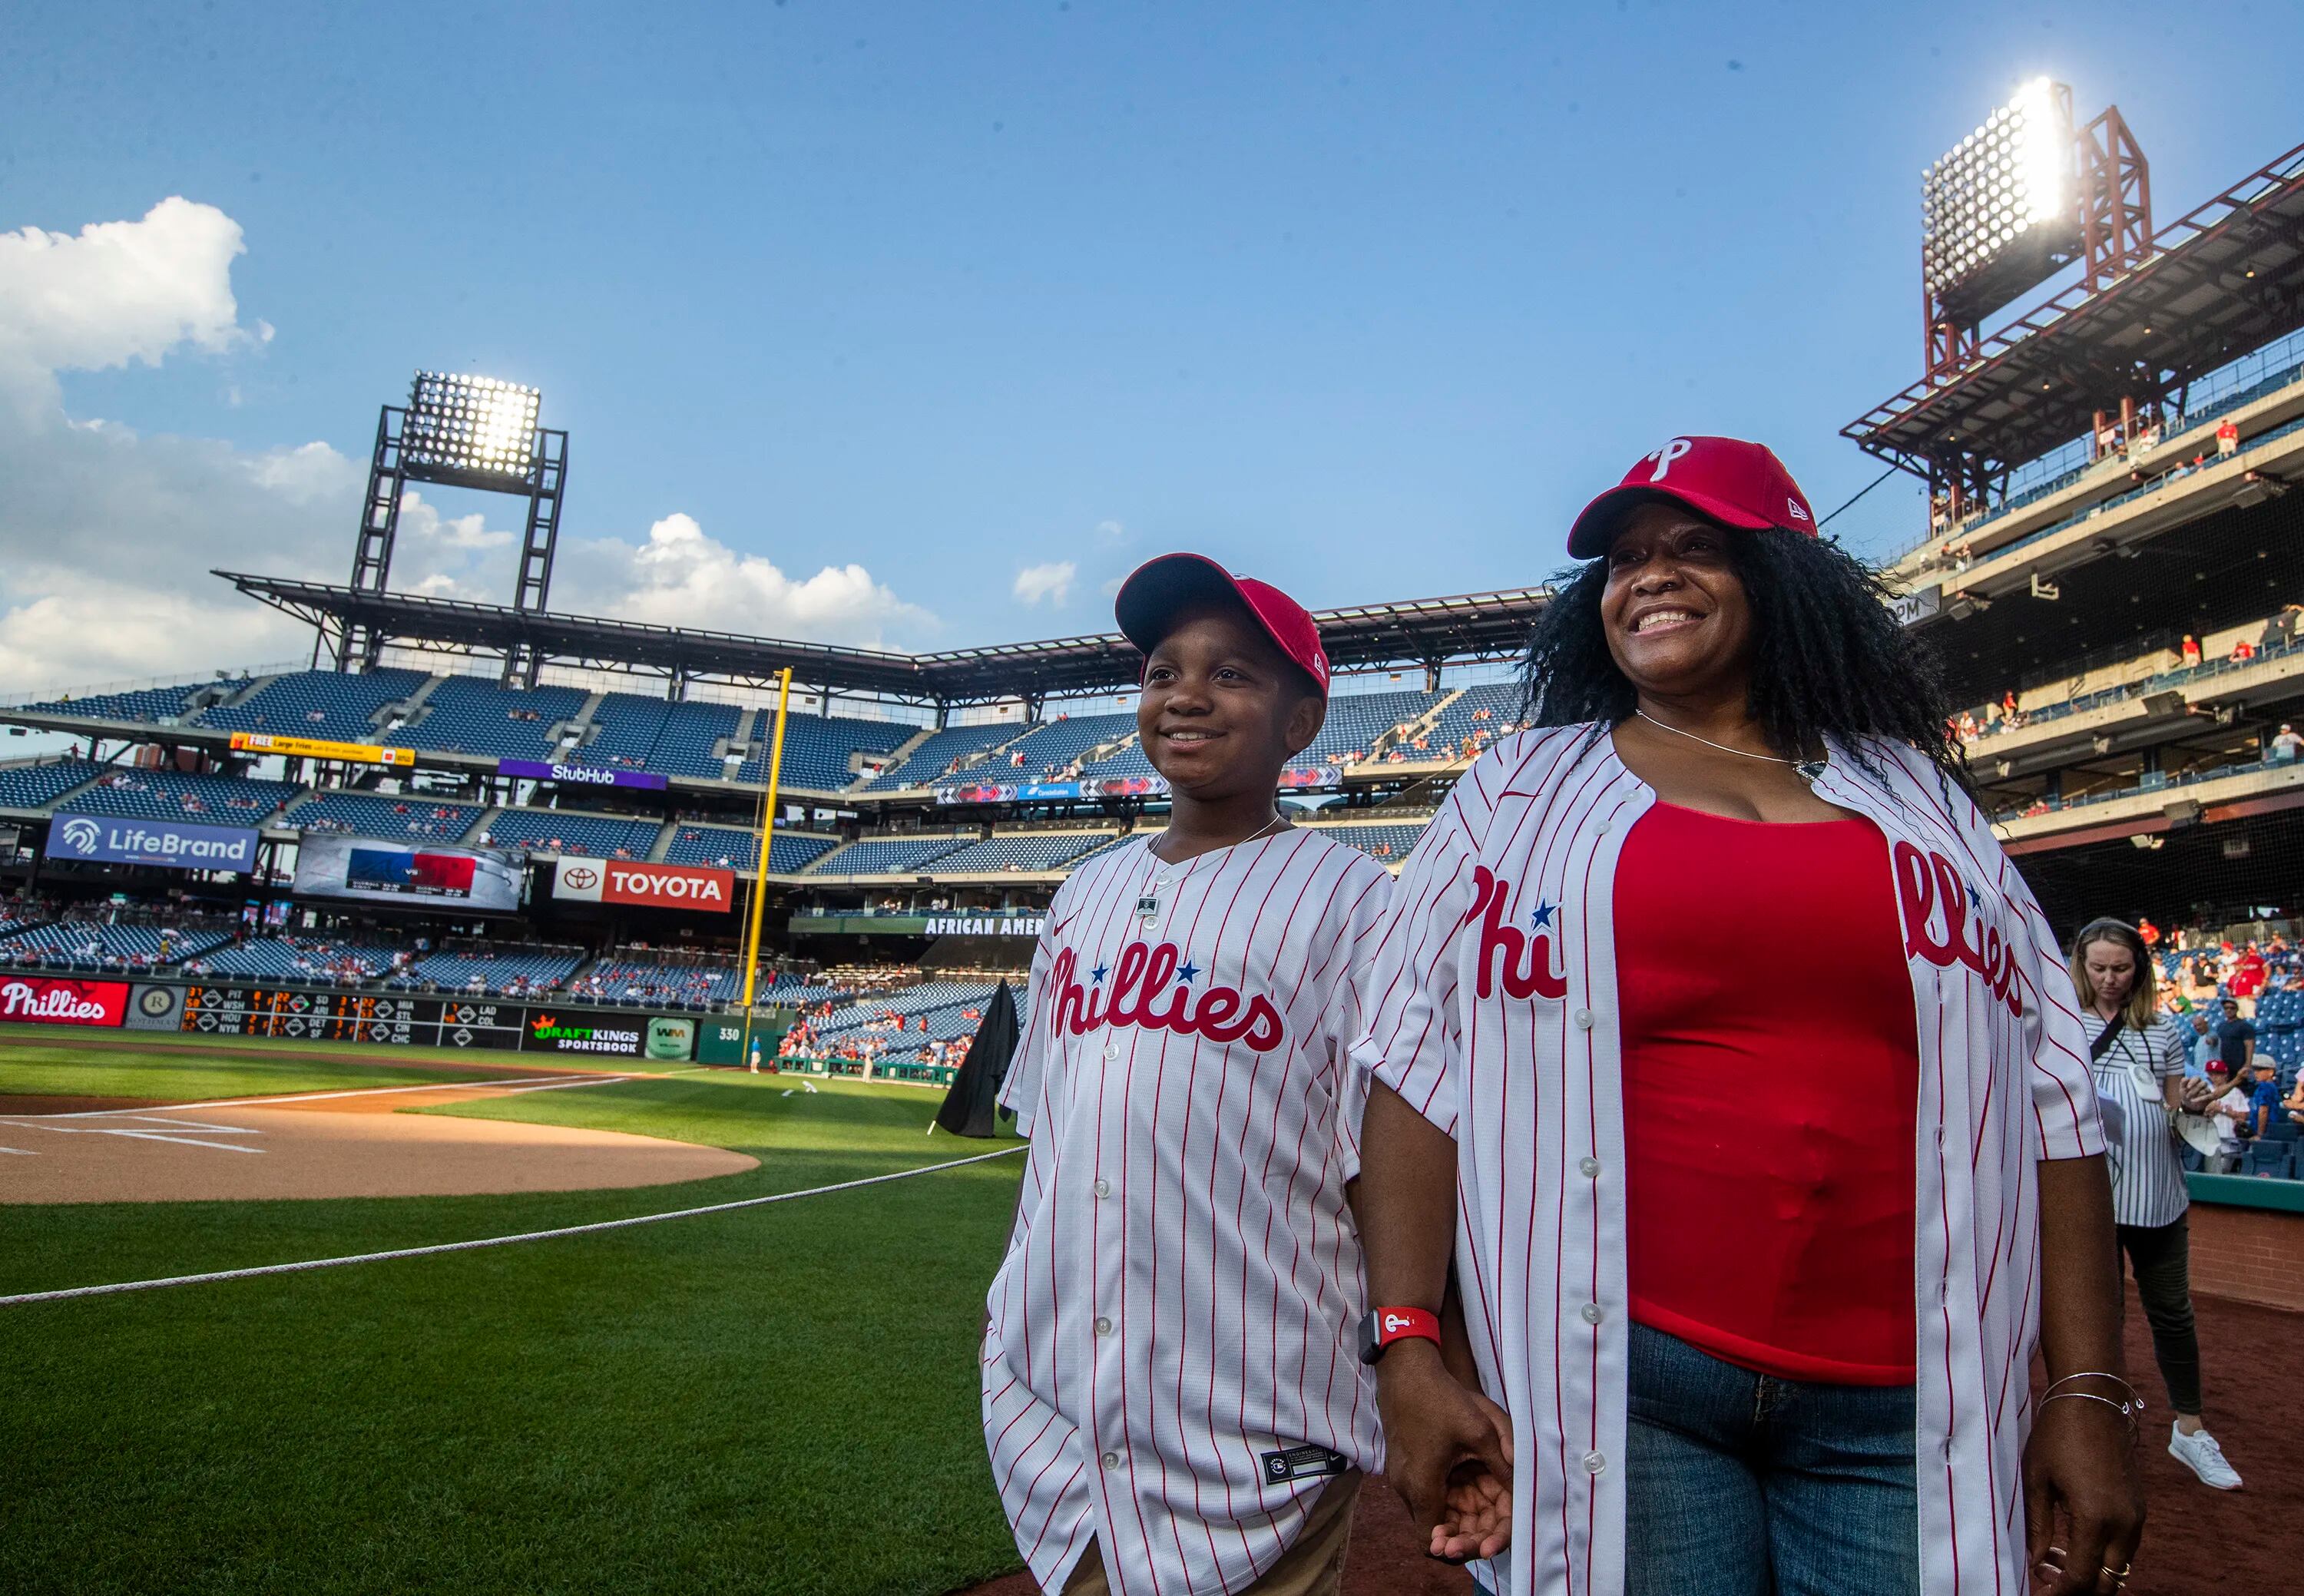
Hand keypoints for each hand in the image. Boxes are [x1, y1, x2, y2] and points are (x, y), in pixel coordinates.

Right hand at [1375, 1343, 1513, 1562]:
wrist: (1406, 1369)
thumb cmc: (1442, 1398)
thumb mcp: (1482, 1430)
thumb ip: (1503, 1465)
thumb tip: (1522, 1490)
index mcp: (1422, 1487)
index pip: (1430, 1542)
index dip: (1456, 1548)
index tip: (1480, 1542)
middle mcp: (1406, 1489)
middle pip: (1431, 1530)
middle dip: (1461, 1532)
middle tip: (1489, 1527)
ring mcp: (1401, 1477)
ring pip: (1429, 1511)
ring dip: (1454, 1512)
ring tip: (1485, 1501)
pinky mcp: (1402, 1465)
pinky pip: (1424, 1492)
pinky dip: (1445, 1495)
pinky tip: (1468, 1481)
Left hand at [2023, 1397, 2144, 1593]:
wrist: (2094, 1399)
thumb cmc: (2058, 1435)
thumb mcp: (2037, 1480)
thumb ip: (2037, 1526)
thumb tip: (2035, 1562)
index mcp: (2096, 1519)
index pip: (2082, 1578)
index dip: (2059, 1592)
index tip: (2038, 1589)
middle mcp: (2124, 1524)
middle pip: (2109, 1583)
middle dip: (2078, 1589)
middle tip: (2046, 1578)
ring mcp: (2137, 1516)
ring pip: (2120, 1567)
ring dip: (2091, 1573)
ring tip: (2052, 1558)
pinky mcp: (2139, 1508)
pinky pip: (2125, 1547)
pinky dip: (2103, 1555)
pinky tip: (2071, 1542)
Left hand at [2176, 1078, 2215, 1113]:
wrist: (2189, 1103)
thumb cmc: (2186, 1093)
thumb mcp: (2182, 1088)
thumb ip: (2183, 1082)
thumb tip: (2186, 1078)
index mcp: (2197, 1080)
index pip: (2197, 1078)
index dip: (2192, 1082)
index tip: (2188, 1087)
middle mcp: (2204, 1083)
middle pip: (2203, 1083)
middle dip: (2194, 1090)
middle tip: (2187, 1096)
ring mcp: (2208, 1090)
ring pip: (2205, 1090)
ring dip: (2197, 1095)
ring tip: (2190, 1100)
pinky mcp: (2211, 1096)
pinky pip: (2208, 1097)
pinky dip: (2200, 1099)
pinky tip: (2194, 1101)